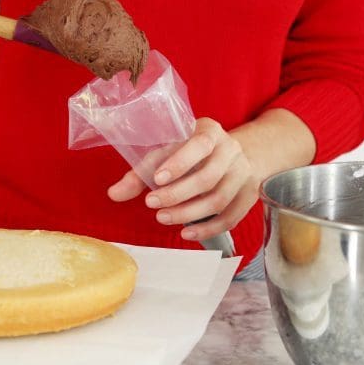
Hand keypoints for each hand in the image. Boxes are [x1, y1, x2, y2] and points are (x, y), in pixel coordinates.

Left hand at [107, 117, 260, 241]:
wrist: (234, 153)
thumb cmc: (191, 151)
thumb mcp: (168, 151)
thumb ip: (141, 171)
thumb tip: (114, 194)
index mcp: (209, 131)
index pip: (199, 145)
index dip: (179, 163)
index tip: (156, 180)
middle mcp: (230, 150)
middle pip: (208, 178)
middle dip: (177, 195)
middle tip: (152, 204)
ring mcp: (243, 173)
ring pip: (219, 199)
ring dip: (188, 213)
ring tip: (163, 218)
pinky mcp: (249, 195)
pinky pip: (231, 217)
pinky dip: (208, 228)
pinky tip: (187, 233)